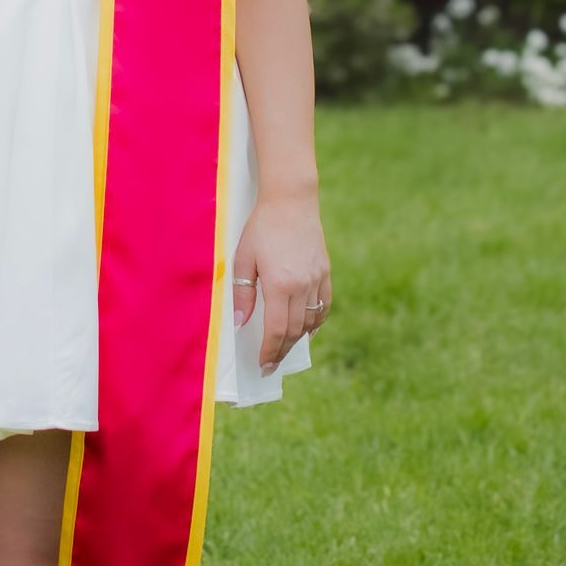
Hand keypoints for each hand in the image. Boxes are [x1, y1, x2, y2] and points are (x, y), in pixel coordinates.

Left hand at [231, 192, 331, 374]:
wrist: (291, 201)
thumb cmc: (261, 228)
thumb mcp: (243, 259)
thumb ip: (243, 294)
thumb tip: (240, 324)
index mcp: (280, 284)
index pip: (276, 330)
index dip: (270, 351)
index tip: (263, 365)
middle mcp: (302, 286)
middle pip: (294, 330)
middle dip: (282, 350)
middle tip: (272, 364)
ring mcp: (317, 279)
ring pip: (310, 321)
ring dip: (297, 338)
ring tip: (284, 347)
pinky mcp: (325, 271)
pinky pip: (324, 305)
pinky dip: (317, 321)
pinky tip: (308, 330)